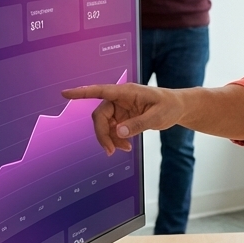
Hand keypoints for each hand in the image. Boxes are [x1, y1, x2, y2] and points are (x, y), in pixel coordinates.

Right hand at [61, 83, 186, 154]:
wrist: (178, 108)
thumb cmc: (170, 105)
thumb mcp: (158, 116)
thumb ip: (138, 124)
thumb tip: (119, 132)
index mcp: (127, 92)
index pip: (101, 91)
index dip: (82, 93)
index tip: (65, 94)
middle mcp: (120, 99)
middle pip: (100, 116)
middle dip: (102, 134)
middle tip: (110, 151)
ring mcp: (120, 109)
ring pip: (104, 125)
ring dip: (110, 139)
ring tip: (124, 149)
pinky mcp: (123, 117)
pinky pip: (112, 130)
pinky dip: (115, 140)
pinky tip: (125, 146)